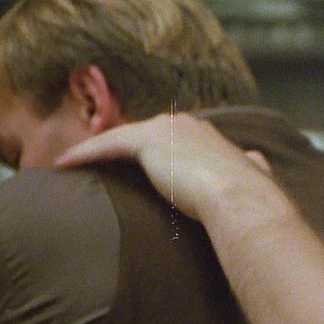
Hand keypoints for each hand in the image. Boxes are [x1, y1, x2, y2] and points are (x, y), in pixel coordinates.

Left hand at [55, 112, 271, 221]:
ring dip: (96, 150)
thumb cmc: (247, 195)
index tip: (135, 165)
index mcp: (207, 133)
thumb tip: (258, 159)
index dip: (150, 151)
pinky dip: (84, 153)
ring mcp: (165, 129)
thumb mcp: (253, 172)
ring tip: (74, 163)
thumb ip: (252, 163)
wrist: (240, 198)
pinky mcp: (146, 141)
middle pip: (142, 133)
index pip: (171, 138)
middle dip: (121, 147)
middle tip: (99, 163)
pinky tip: (64, 164)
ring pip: (121, 137)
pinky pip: (107, 145)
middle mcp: (185, 124)